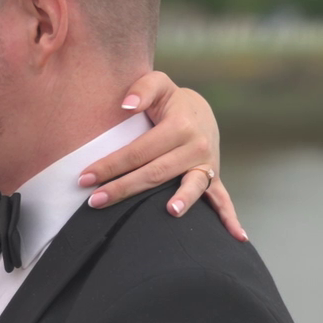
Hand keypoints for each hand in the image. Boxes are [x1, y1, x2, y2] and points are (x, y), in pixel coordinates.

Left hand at [78, 71, 245, 241]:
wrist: (200, 110)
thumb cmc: (170, 101)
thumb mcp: (158, 84)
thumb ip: (142, 89)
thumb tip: (126, 105)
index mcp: (180, 126)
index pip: (139, 151)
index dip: (110, 165)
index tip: (85, 178)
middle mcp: (197, 146)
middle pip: (156, 173)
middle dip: (124, 188)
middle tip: (95, 201)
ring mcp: (208, 164)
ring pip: (191, 186)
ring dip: (182, 201)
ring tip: (169, 212)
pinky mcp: (214, 177)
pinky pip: (223, 199)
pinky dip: (230, 218)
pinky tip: (237, 237)